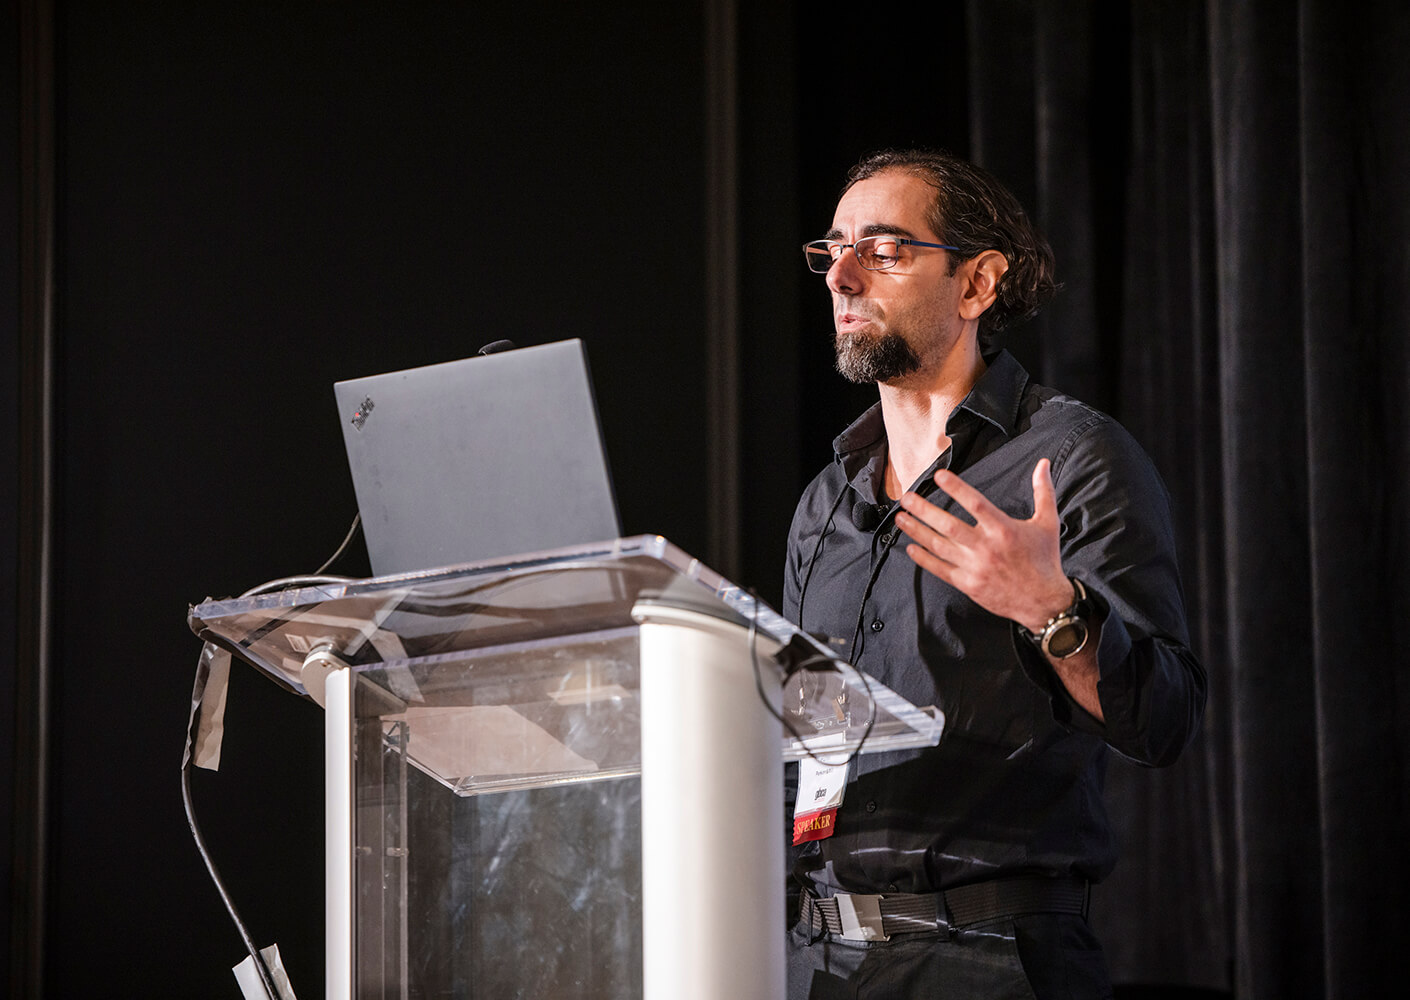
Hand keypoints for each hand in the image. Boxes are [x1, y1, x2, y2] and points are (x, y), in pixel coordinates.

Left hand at [894, 459, 1071, 631]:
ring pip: (939, 546)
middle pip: (948, 525)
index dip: (956, 488)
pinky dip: (924, 559)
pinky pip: (941, 570)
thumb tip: (1042, 463)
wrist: (1044, 602)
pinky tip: (911, 548)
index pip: (975, 504)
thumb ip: (1043, 491)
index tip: (938, 476)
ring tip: (900, 518)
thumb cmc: (1045, 560)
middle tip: (906, 497)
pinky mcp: (968, 584)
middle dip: (924, 510)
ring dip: (917, 531)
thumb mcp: (1048, 523)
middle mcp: (986, 548)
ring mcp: (975, 567)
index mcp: (1004, 530)